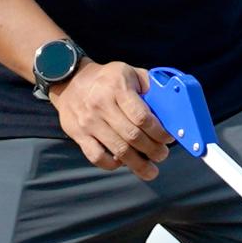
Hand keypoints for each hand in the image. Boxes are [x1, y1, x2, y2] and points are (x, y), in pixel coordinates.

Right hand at [54, 59, 171, 176]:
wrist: (71, 81)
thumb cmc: (107, 79)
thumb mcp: (130, 72)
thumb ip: (150, 86)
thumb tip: (170, 106)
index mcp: (118, 88)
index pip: (142, 117)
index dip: (158, 131)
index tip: (168, 138)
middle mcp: (102, 105)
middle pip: (133, 136)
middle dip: (153, 150)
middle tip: (162, 155)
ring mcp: (89, 122)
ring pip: (118, 150)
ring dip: (138, 164)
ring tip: (151, 170)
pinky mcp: (78, 135)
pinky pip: (97, 157)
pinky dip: (112, 164)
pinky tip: (123, 163)